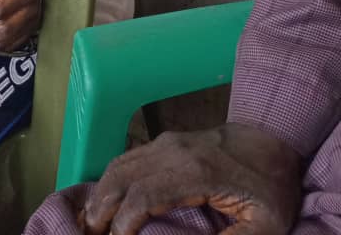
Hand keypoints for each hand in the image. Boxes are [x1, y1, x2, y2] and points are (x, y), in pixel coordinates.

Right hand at [80, 124, 302, 234]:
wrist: (273, 138)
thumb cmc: (271, 187)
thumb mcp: (265, 225)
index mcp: (195, 172)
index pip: (142, 197)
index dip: (122, 225)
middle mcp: (172, 151)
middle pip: (120, 178)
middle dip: (100, 211)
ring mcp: (166, 142)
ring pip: (119, 165)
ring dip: (100, 195)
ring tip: (90, 224)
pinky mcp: (164, 142)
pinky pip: (127, 159)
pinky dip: (110, 180)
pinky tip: (104, 200)